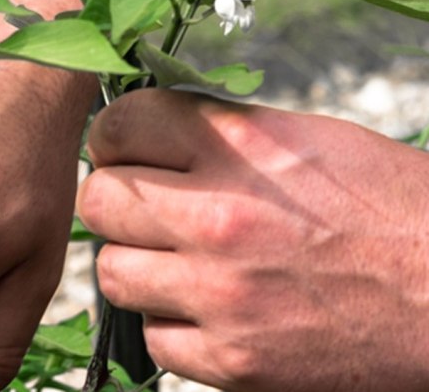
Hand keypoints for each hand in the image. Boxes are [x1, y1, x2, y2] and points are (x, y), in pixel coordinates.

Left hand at [77, 88, 428, 390]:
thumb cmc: (387, 206)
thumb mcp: (304, 138)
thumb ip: (215, 132)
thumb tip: (149, 133)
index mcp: (239, 148)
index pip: (118, 125)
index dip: (115, 136)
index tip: (128, 149)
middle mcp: (220, 217)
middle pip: (98, 200)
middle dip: (114, 200)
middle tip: (145, 206)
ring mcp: (223, 294)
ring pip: (110, 272)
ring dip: (137, 264)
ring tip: (177, 259)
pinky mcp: (235, 360)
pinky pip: (154, 337)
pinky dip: (171, 323)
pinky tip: (208, 307)